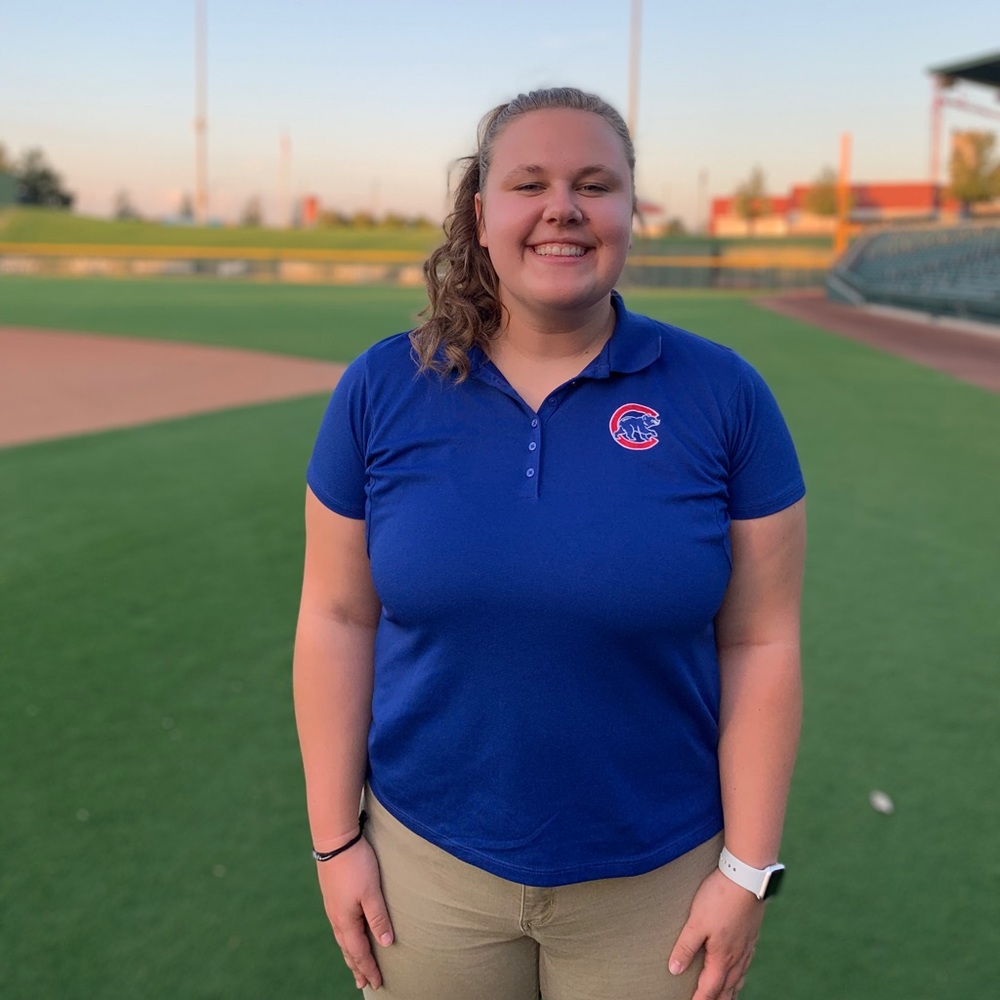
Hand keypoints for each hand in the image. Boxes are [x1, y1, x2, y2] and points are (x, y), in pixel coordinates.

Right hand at [316, 838, 393, 989]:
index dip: (369, 968)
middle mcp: (336, 917)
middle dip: (357, 966)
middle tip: (364, 982)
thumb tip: (386, 944)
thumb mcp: (371, 892)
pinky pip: (340, 926)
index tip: (377, 983)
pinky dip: (346, 937)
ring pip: (342, 938)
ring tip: (355, 963)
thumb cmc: (356, 864)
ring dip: (350, 953)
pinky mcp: (332, 895)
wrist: (335, 840)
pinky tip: (348, 932)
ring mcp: (332, 906)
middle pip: (348, 949)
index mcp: (346, 920)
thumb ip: (378, 917)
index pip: (359, 952)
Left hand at [668, 868, 765, 999]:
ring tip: (726, 996)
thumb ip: (685, 947)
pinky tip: (739, 968)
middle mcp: (737, 956)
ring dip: (731, 989)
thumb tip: (674, 970)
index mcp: (722, 957)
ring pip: (739, 976)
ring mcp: (747, 945)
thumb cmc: (719, 898)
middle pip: (727, 987)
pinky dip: (741, 973)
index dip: (700, 999)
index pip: (710, 988)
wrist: (747, 877)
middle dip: (718, 999)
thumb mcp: (696, 922)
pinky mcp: (752, 934)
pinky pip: (746, 962)